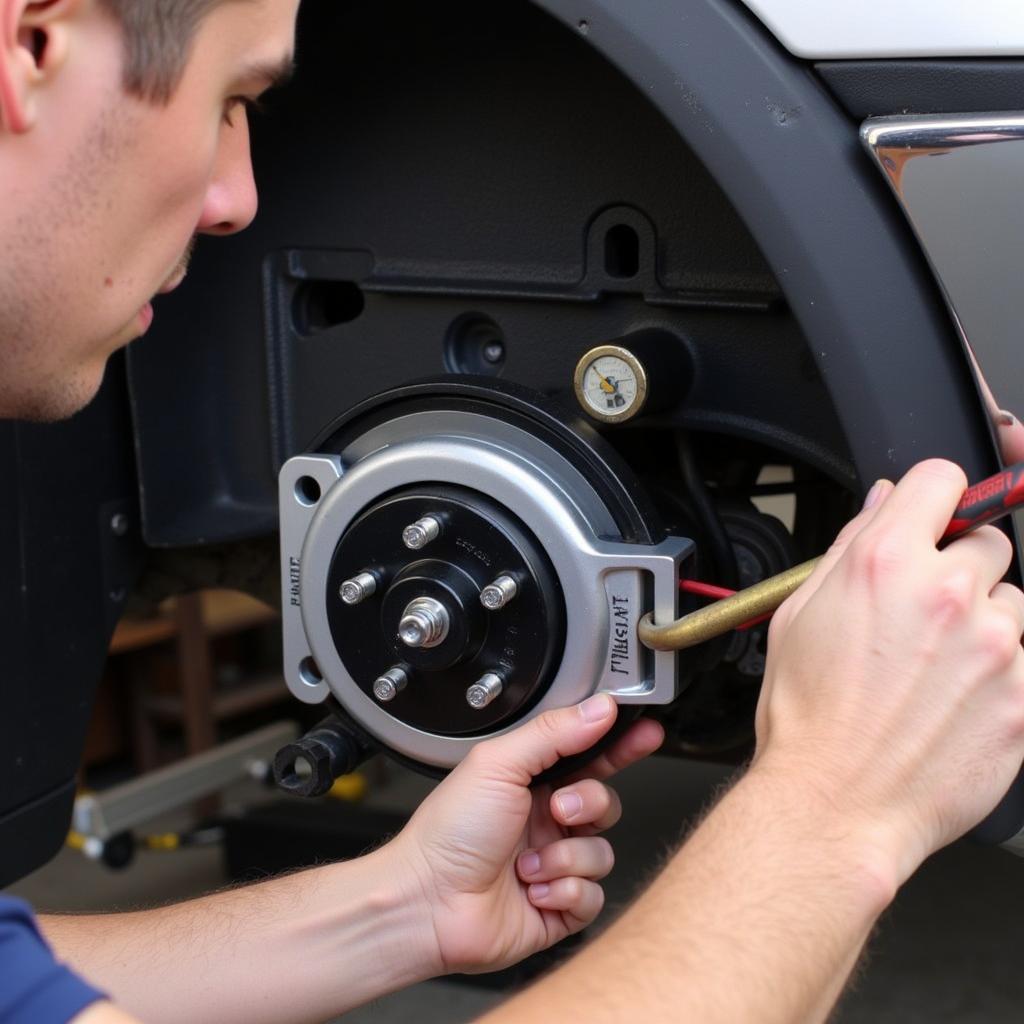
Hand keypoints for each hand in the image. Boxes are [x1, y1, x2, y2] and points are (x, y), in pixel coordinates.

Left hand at [390, 695, 663, 975]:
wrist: (427, 903)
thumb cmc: (446, 834)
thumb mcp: (497, 764)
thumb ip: (552, 733)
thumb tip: (598, 708)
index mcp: (530, 781)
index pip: (589, 755)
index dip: (620, 744)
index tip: (645, 731)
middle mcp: (545, 820)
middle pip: (604, 802)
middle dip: (588, 804)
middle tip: (558, 808)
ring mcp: (553, 864)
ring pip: (602, 851)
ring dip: (565, 856)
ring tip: (528, 861)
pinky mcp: (558, 906)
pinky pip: (593, 896)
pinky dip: (564, 891)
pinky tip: (533, 888)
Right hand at [752, 460, 1023, 885]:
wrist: (837, 802)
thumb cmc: (809, 717)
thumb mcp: (799, 615)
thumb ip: (849, 547)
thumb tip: (883, 503)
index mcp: (885, 563)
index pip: (941, 479)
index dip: (934, 496)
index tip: (933, 516)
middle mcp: (947, 593)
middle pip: (988, 541)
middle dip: (959, 568)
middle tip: (925, 614)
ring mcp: (997, 645)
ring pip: (1016, 603)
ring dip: (988, 622)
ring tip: (943, 667)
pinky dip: (1004, 672)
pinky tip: (959, 700)